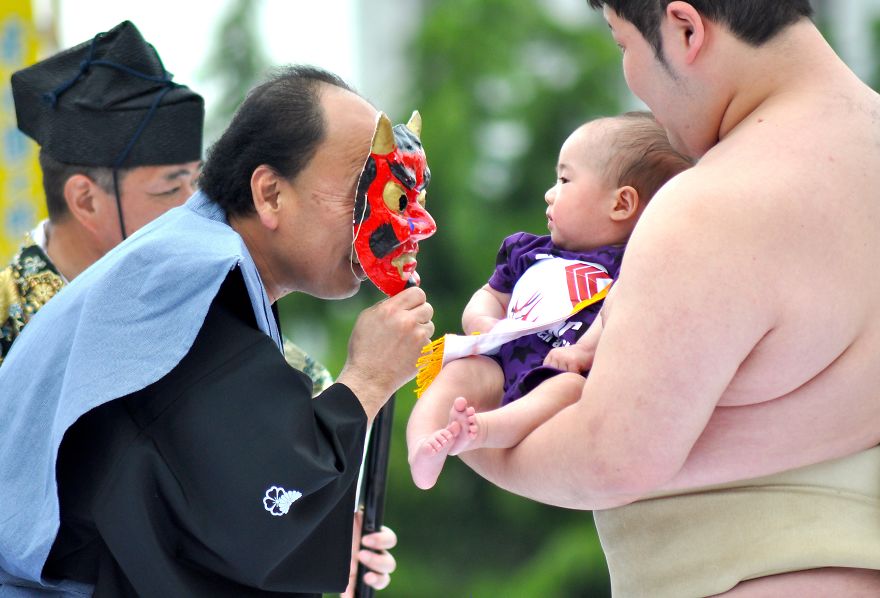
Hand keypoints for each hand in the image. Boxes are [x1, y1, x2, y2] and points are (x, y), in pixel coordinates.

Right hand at [338, 287, 433, 418]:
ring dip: (420, 330)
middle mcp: (408, 321)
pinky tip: (406, 353)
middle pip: (427, 308)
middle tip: (409, 323)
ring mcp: (419, 338)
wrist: (369, 378)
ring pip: (429, 325)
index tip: (412, 304)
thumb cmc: (364, 349)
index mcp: (392, 309)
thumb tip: (400, 298)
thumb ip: (385, 305)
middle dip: (419, 314)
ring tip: (404, 341)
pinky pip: (428, 343)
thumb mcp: (367, 318)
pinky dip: (420, 347)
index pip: (417, 292)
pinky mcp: (425, 352)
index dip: (415, 298)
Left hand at [342, 510, 397, 596]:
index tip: (365, 540)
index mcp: (374, 538)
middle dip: (377, 560)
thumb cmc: (338, 528)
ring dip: (376, 579)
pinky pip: (362, 592)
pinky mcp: (357, 584)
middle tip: (361, 555)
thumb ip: (354, 516)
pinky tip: (349, 595)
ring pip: (384, 579)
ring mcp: (369, 571)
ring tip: (365, 578)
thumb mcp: (346, 520)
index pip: (389, 539)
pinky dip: (356, 595)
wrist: (323, 543)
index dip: (381, 540)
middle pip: (389, 563)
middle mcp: (376, 556)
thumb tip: (356, 512)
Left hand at [543, 343, 594, 372]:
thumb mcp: (561, 358)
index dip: (552, 374)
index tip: (558, 376)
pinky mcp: (573, 361)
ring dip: (568, 377)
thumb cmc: (574, 358)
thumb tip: (546, 381)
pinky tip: (579, 371)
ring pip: (562, 375)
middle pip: (554, 373)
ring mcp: (564, 357)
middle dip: (560, 377)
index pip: (547, 369)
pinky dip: (575, 376)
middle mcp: (556, 354)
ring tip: (573, 373)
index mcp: (552, 354)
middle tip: (567, 376)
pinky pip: (571, 375)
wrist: (588, 349)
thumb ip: (555, 365)